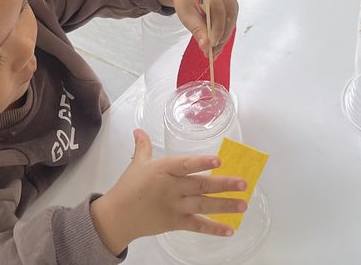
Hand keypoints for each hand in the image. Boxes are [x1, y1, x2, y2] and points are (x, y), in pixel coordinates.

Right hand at [90, 130, 247, 254]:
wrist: (117, 217)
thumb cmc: (128, 188)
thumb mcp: (137, 163)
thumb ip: (143, 146)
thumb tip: (139, 130)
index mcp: (164, 170)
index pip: (185, 165)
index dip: (202, 163)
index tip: (219, 161)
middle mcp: (172, 188)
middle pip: (201, 185)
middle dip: (224, 185)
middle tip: (243, 183)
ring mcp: (175, 207)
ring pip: (204, 205)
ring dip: (225, 206)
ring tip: (243, 205)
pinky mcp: (176, 223)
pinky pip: (198, 225)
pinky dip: (214, 229)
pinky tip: (229, 230)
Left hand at [167, 0, 238, 58]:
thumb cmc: (185, 0)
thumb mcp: (186, 15)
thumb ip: (197, 30)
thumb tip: (206, 47)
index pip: (217, 9)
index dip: (217, 29)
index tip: (212, 44)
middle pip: (229, 13)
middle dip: (223, 34)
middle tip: (214, 50)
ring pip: (233, 16)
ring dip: (226, 34)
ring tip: (216, 48)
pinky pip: (233, 16)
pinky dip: (227, 29)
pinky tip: (219, 40)